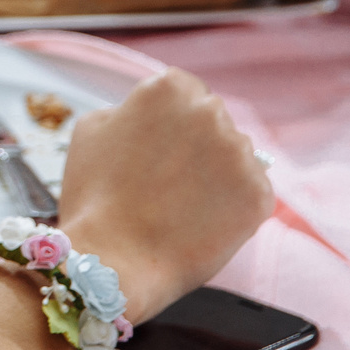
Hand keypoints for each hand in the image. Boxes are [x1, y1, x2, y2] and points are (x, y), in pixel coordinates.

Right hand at [51, 68, 270, 322]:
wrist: (113, 261)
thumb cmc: (95, 198)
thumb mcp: (91, 130)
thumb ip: (127, 110)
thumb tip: (151, 118)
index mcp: (169, 89)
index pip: (184, 92)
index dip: (169, 125)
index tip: (157, 150)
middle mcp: (209, 111)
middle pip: (212, 122)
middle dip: (196, 147)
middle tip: (167, 183)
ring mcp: (238, 153)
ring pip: (234, 158)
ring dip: (216, 176)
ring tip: (181, 208)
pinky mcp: (258, 194)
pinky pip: (251, 193)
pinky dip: (232, 208)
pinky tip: (201, 222)